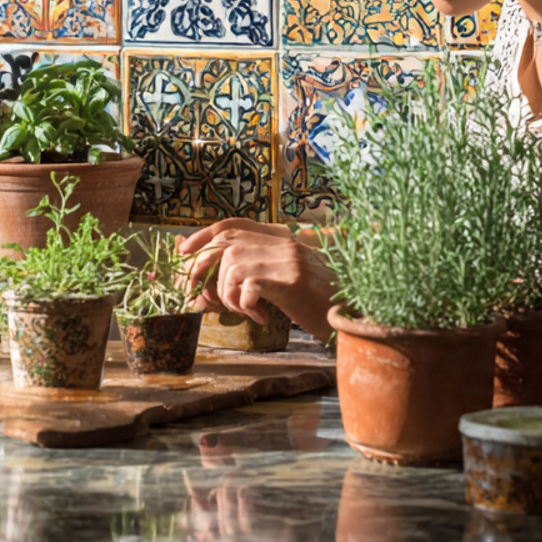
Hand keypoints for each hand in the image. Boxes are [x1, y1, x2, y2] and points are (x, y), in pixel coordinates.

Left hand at [177, 219, 336, 339]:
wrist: (358, 314)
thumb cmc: (320, 301)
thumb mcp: (287, 278)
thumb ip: (257, 268)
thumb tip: (210, 276)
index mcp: (282, 237)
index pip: (232, 224)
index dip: (203, 235)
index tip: (183, 250)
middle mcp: (283, 242)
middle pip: (226, 243)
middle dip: (203, 268)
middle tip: (202, 296)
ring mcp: (288, 259)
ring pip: (232, 267)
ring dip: (229, 295)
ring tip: (247, 310)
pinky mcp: (292, 280)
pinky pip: (248, 286)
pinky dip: (245, 305)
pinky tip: (263, 317)